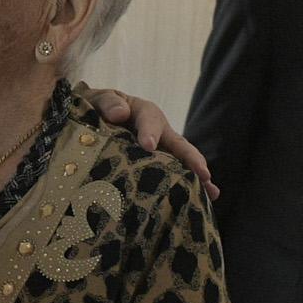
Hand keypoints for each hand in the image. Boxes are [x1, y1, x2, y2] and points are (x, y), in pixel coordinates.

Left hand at [76, 87, 216, 197]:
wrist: (91, 121)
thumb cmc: (96, 107)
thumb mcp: (98, 98)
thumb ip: (108, 102)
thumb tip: (121, 113)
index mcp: (144, 112)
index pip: (150, 120)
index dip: (150, 132)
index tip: (148, 146)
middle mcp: (158, 132)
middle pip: (178, 144)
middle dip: (191, 160)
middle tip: (203, 174)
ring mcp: (159, 152)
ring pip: (180, 163)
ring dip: (197, 178)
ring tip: (212, 194)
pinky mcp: (154, 167)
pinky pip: (170, 177)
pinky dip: (183, 189)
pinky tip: (196, 204)